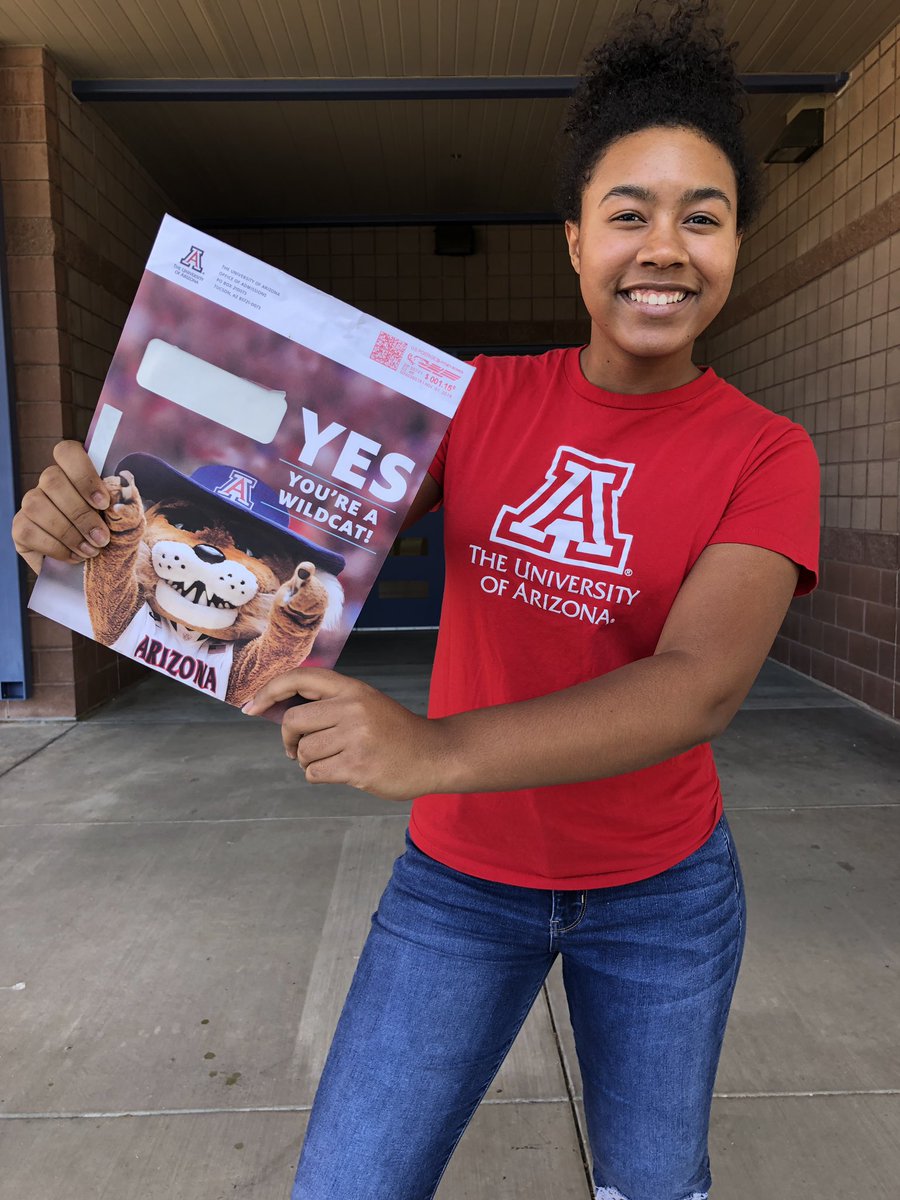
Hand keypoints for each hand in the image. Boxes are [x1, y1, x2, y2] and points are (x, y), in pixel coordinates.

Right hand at [12, 441, 110, 573]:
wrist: (99, 566)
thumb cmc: (112, 536)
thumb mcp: (124, 521)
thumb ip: (123, 507)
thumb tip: (119, 504)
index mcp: (76, 472)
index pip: (67, 452)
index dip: (84, 475)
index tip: (104, 503)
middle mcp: (49, 483)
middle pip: (52, 479)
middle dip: (80, 513)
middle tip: (101, 538)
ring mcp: (32, 504)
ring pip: (37, 505)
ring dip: (68, 532)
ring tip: (90, 550)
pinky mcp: (20, 528)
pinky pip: (28, 530)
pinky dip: (55, 547)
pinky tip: (73, 556)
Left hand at [242, 668, 447, 801]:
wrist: (434, 754)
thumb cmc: (394, 731)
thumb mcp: (366, 703)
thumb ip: (330, 703)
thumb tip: (279, 710)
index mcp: (352, 688)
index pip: (300, 678)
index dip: (269, 690)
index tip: (251, 705)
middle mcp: (352, 708)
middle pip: (292, 721)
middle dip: (289, 739)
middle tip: (297, 748)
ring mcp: (355, 738)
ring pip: (303, 752)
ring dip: (308, 761)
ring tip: (332, 760)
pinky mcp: (357, 767)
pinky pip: (315, 773)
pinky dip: (319, 776)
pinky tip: (340, 772)